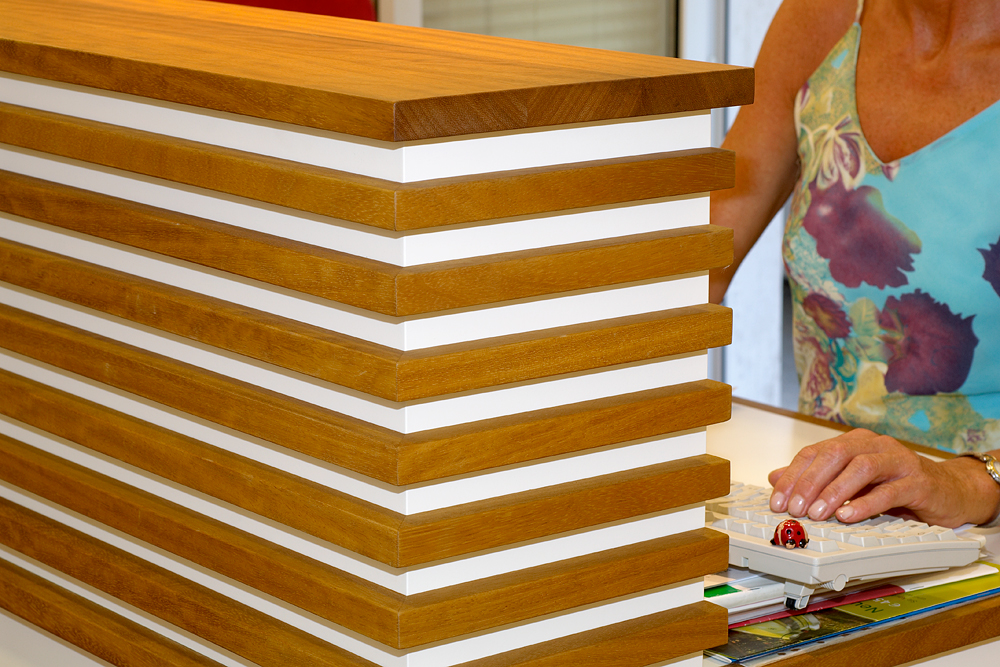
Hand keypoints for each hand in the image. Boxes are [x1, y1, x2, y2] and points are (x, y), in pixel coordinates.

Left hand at [767, 428, 999, 527]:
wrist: (947, 491)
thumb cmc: (895, 485)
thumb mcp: (850, 481)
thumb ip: (814, 478)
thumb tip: (775, 478)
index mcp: (854, 442)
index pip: (814, 453)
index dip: (793, 477)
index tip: (778, 501)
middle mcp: (874, 445)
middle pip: (834, 455)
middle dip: (810, 482)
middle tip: (795, 508)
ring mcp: (898, 460)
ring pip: (861, 468)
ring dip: (835, 492)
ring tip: (818, 513)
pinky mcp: (918, 481)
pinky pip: (889, 490)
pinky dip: (866, 504)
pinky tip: (849, 516)